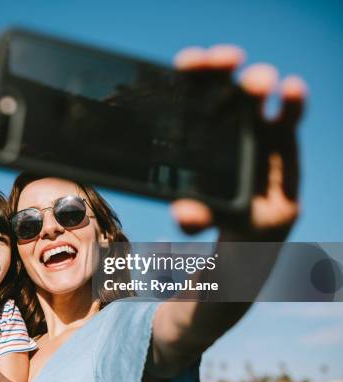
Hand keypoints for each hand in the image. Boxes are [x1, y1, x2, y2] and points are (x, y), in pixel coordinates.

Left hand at [170, 45, 306, 240]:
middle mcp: (221, 119)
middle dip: (221, 64)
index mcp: (192, 130)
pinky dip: (292, 98)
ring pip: (255, 90)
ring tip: (258, 85)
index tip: (189, 63)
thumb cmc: (218, 212)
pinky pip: (288, 111)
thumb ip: (192, 218)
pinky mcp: (281, 132)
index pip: (186, 91)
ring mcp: (253, 122)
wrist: (253, 226)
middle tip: (226, 61)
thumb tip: (183, 214)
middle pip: (218, 80)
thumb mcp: (202, 218)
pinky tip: (291, 89)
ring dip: (257, 80)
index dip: (189, 71)